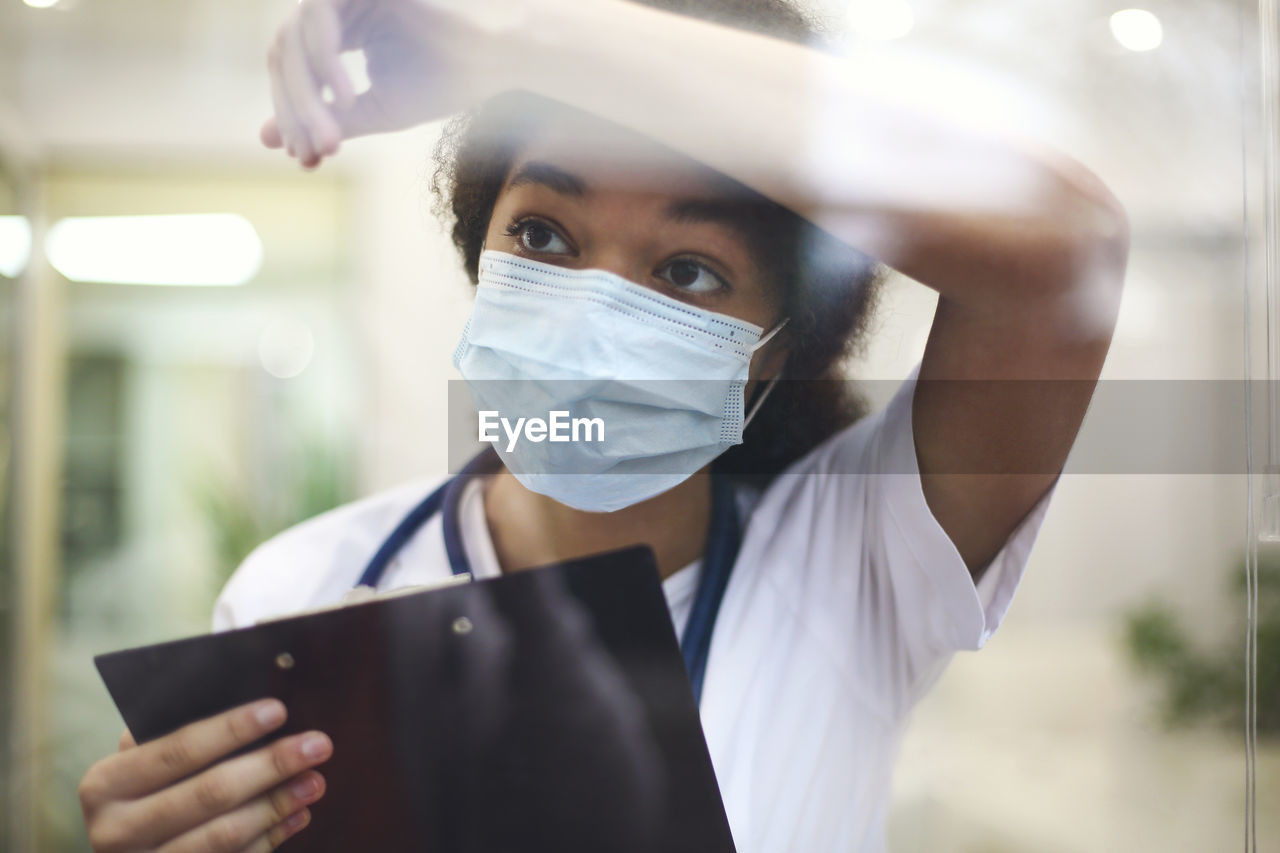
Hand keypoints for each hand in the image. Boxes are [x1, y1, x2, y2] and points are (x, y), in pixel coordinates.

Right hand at [79, 699, 332, 851]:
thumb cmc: (139, 788)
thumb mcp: (139, 758)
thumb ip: (172, 730)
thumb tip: (246, 693)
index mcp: (105, 784)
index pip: (178, 750)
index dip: (231, 729)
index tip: (278, 710)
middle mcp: (115, 831)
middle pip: (209, 794)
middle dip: (271, 766)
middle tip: (318, 744)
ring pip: (223, 836)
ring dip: (277, 806)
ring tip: (315, 781)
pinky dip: (268, 838)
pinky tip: (298, 815)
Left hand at [261, 0, 541, 167]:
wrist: (496, 57)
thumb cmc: (446, 81)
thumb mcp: (377, 109)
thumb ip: (324, 119)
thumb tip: (267, 140)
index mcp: (339, 31)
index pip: (293, 72)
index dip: (294, 117)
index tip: (303, 159)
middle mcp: (337, 6)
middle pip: (285, 56)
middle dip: (294, 110)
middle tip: (309, 153)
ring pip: (295, 39)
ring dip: (307, 95)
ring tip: (331, 139)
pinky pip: (320, 19)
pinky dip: (326, 60)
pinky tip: (347, 95)